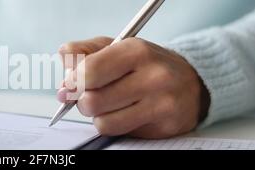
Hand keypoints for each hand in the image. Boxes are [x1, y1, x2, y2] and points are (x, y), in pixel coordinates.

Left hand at [57, 37, 209, 138]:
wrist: (191, 81)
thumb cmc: (145, 64)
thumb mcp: (115, 47)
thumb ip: (81, 55)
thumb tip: (63, 84)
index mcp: (136, 51)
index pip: (89, 71)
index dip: (73, 81)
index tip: (72, 83)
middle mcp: (152, 76)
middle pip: (92, 101)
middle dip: (83, 101)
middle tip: (90, 95)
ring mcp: (161, 104)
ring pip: (102, 122)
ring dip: (97, 115)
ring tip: (108, 104)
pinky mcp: (164, 126)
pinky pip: (118, 132)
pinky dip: (112, 124)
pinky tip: (122, 113)